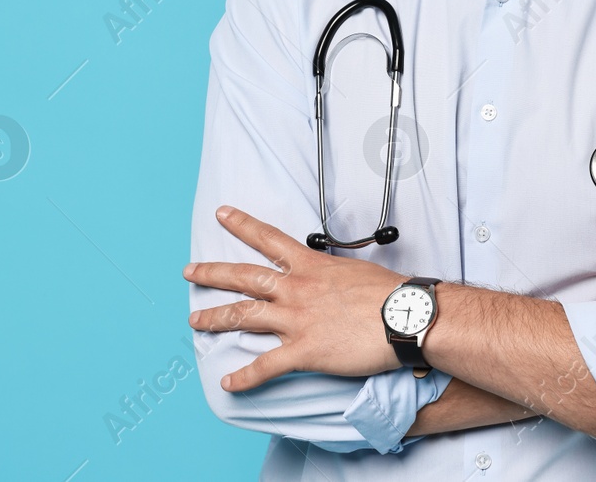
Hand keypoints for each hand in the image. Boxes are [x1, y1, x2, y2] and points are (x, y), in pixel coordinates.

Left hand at [183, 206, 400, 392]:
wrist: (406, 316)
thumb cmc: (389, 293)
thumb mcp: (353, 270)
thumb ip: (331, 274)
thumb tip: (328, 279)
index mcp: (310, 266)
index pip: (268, 239)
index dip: (242, 225)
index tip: (221, 213)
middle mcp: (296, 289)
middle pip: (244, 277)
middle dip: (212, 273)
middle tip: (189, 272)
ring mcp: (297, 320)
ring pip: (245, 317)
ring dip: (216, 319)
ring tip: (194, 322)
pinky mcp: (304, 351)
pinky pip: (266, 366)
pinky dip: (245, 377)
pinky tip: (227, 383)